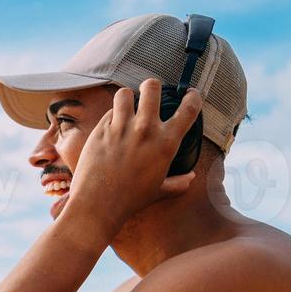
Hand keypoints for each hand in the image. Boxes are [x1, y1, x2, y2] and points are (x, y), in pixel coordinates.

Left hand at [62, 80, 202, 236]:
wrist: (98, 205)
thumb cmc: (130, 200)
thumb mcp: (159, 191)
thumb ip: (178, 183)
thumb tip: (191, 178)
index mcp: (166, 143)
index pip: (189, 109)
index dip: (192, 96)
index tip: (190, 94)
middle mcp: (146, 130)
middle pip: (152, 87)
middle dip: (151, 86)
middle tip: (149, 93)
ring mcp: (121, 127)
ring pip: (125, 93)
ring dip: (127, 98)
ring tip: (126, 106)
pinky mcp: (101, 130)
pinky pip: (108, 112)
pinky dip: (111, 116)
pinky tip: (111, 126)